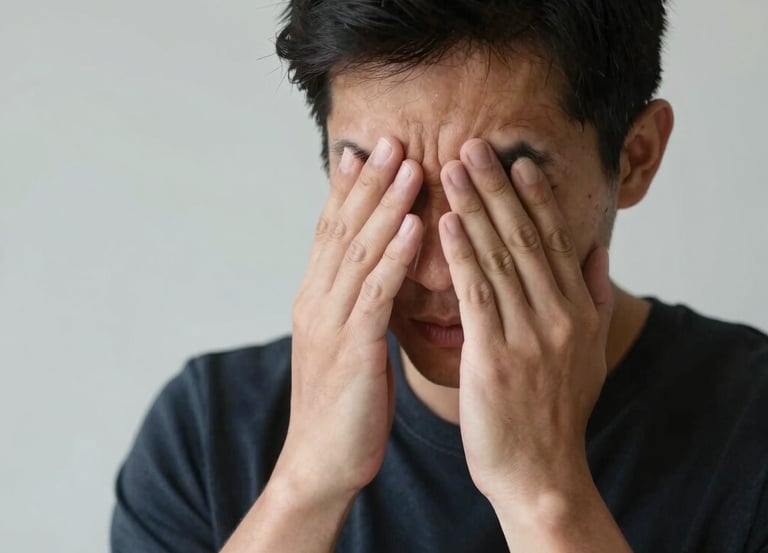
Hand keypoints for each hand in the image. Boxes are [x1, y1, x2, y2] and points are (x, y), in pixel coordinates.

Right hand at [275, 137, 423, 502]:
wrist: (320, 464)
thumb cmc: (344, 407)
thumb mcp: (348, 346)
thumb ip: (358, 307)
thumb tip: (379, 277)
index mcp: (316, 299)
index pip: (332, 232)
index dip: (350, 190)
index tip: (370, 152)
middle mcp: (316, 301)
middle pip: (342, 229)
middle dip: (368, 182)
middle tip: (391, 140)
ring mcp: (330, 323)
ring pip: (358, 251)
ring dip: (385, 205)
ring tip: (408, 165)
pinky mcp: (351, 349)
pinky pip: (376, 293)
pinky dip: (395, 256)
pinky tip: (415, 226)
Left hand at [438, 139, 612, 505]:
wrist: (541, 473)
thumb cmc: (556, 414)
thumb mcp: (590, 354)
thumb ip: (596, 298)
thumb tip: (597, 251)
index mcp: (578, 311)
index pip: (555, 241)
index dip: (534, 198)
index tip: (516, 161)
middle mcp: (558, 316)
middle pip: (525, 238)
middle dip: (498, 188)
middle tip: (473, 145)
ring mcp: (529, 336)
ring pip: (499, 257)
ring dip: (474, 208)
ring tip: (453, 168)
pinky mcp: (496, 357)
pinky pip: (476, 294)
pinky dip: (461, 255)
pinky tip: (444, 223)